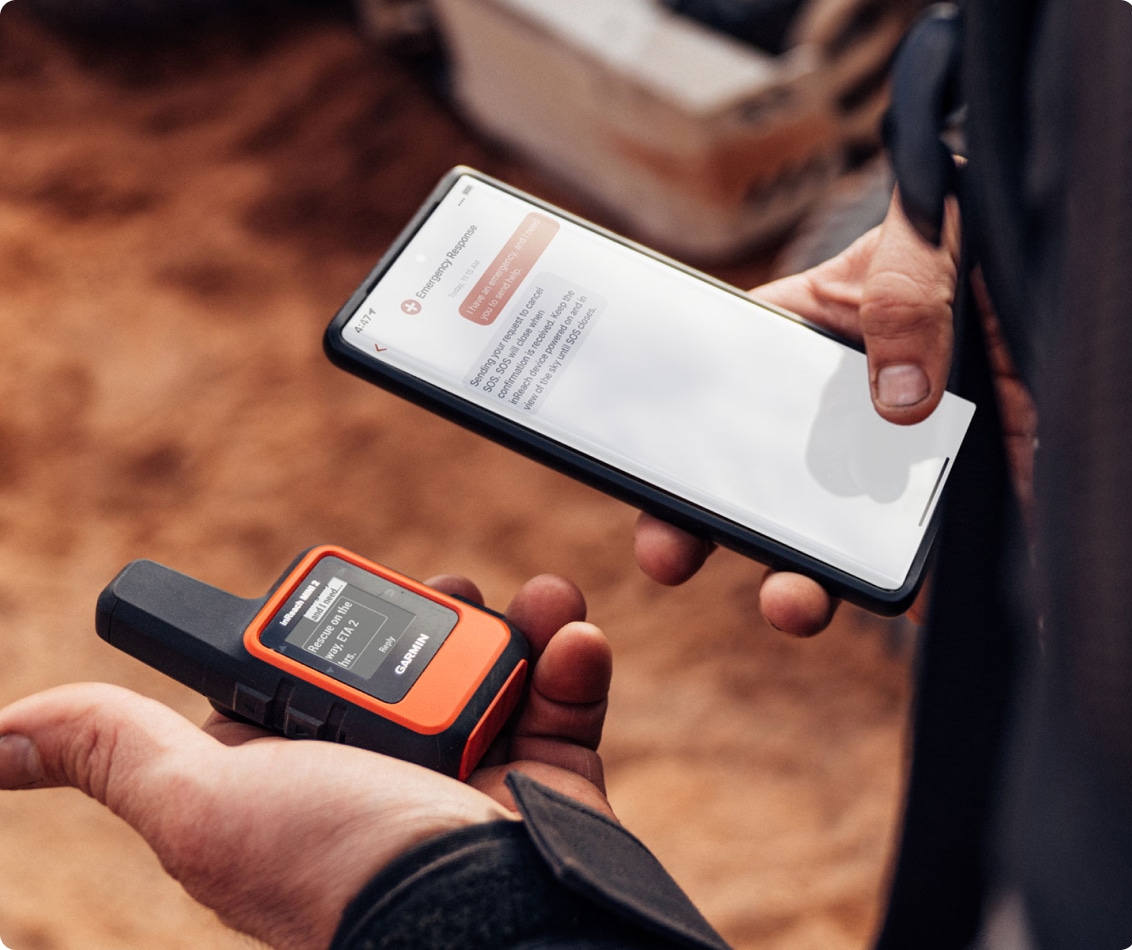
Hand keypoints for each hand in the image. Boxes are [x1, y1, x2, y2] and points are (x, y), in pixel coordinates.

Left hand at [0, 573, 611, 949]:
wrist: (484, 919)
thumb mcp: (206, 803)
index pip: (320, 668)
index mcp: (312, 765)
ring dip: (519, 619)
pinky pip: (564, 698)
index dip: (338, 624)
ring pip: (498, 664)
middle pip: (417, 655)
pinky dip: (573, 659)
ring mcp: (475, 771)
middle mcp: (392, 767)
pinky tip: (570, 637)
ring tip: (531, 600)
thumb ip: (119, 753)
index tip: (357, 593)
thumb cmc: (340, 866)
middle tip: (450, 592)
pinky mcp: (547, 778)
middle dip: (440, 611)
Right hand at [634, 191, 960, 634]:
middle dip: (696, 526)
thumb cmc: (983, 238)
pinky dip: (897, 596)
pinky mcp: (944, 520)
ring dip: (791, 580)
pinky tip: (898, 601)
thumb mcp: (936, 232)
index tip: (639, 472)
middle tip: (668, 553)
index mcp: (803, 338)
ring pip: (819, 539)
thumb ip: (906, 287)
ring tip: (791, 601)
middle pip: (745, 480)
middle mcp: (832, 414)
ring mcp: (885, 473)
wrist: (1085, 300)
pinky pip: (911, 568)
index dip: (666, 430)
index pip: (717, 385)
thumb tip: (896, 401)